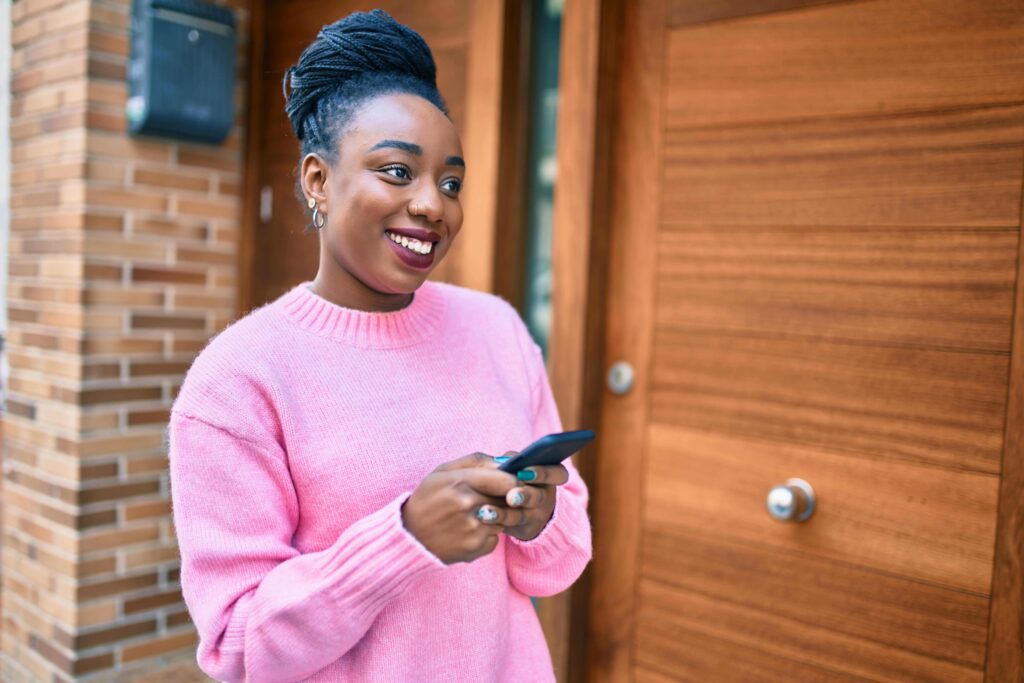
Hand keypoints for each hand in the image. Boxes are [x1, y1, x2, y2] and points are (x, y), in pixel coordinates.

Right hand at [401, 452, 517, 564]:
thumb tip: (506, 461)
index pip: (507, 480)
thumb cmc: (427, 500)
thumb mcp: (443, 472)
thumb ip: (476, 461)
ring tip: (473, 516)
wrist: (410, 537)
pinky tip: (468, 532)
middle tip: (492, 499)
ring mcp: (473, 529)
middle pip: (509, 499)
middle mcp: (469, 505)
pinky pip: (495, 537)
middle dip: (505, 498)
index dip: (515, 480)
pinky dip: (487, 534)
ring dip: (497, 517)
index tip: (513, 482)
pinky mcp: (475, 548)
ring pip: (505, 519)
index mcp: (461, 482)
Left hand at [477, 451, 569, 541]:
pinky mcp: (524, 529)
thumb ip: (512, 460)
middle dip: (525, 495)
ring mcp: (536, 515)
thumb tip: (502, 462)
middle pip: (540, 496)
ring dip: (504, 513)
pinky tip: (483, 516)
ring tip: (487, 511)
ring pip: (523, 514)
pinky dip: (496, 519)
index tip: (524, 472)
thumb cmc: (513, 475)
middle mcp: (545, 496)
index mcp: (550, 476)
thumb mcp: (516, 465)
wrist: (510, 503)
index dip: (544, 473)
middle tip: (511, 496)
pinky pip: (511, 526)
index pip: (558, 474)